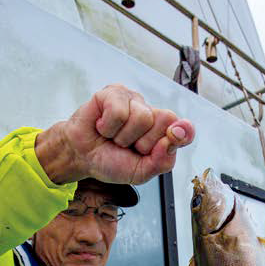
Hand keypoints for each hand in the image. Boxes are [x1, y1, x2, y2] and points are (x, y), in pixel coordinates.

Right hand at [35, 84, 194, 185]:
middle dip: (144, 142)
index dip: (181, 134)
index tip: (174, 137)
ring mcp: (133, 100)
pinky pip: (119, 111)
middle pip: (165, 119)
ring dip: (123, 137)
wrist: (81, 157)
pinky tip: (102, 127)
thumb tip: (175, 135)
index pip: (184, 128)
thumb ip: (163, 160)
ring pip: (142, 117)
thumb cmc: (111, 161)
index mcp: (162, 131)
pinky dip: (108, 127)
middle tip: (128, 147)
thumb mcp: (141, 173)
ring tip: (114, 138)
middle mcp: (151, 112)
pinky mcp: (114, 92)